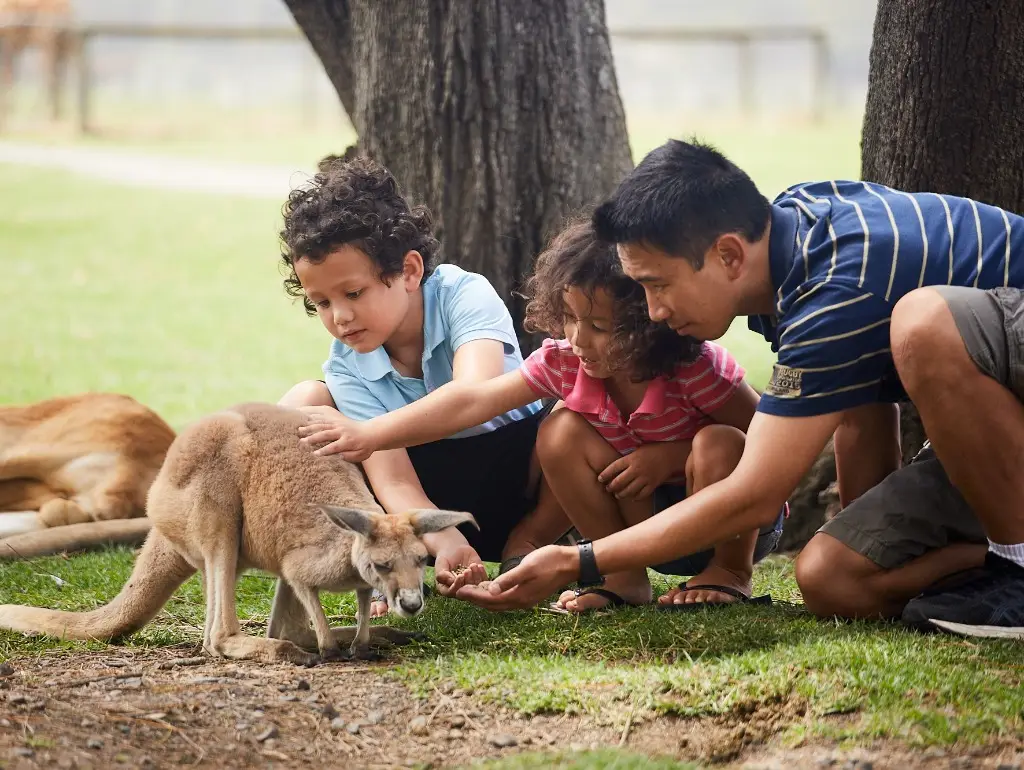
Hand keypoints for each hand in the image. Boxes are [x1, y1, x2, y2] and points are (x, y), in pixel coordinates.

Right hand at [296, 406, 376, 460]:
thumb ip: (350, 457)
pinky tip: (304, 415)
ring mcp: (337, 422)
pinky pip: (323, 414)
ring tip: (299, 430)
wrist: (370, 432)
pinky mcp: (335, 417)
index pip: (335, 446)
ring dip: (310, 426)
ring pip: (322, 423)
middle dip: (314, 437)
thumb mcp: (360, 455)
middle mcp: (342, 430)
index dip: (325, 450)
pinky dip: (313, 415)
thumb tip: (339, 457)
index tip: (314, 455)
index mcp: (348, 441)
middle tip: (302, 442)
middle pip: (326, 433)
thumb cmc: (364, 447)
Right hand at [432, 543, 486, 596]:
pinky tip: (479, 566)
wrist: (455, 549)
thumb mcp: (441, 564)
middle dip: (467, 581)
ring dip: (475, 577)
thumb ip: (442, 574)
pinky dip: (482, 574)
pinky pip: (483, 581)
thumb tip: (450, 582)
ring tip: (472, 565)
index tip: (460, 576)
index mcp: (446, 588)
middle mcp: (458, 589)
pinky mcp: (478, 580)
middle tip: (467, 570)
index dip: (456, 586)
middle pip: (465, 591)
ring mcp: (469, 585)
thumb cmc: (445, 557)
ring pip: (475, 587)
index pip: (451, 592)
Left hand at [455, 545, 577, 610]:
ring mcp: (526, 599)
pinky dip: (495, 595)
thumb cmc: (550, 562)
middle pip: (492, 605)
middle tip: (459, 592)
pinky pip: (507, 599)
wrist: (571, 563)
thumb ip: (509, 579)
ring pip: (499, 603)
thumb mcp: (528, 567)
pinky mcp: (529, 594)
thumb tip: (490, 590)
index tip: (458, 592)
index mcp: (519, 596)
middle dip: (475, 599)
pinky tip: (491, 588)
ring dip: (485, 598)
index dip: (473, 596)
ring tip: (471, 591)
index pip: (490, 600)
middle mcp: (521, 601)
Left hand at [597, 444, 680, 500]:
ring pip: (629, 491)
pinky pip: (641, 495)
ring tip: (618, 494)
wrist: (670, 454)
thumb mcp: (637, 450)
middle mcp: (636, 469)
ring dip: (621, 494)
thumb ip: (627, 459)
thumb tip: (615, 467)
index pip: (613, 468)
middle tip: (608, 489)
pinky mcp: (653, 484)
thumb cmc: (653, 450)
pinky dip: (635, 498)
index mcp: (631, 458)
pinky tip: (632, 498)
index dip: (605, 474)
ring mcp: (645, 478)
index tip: (600, 479)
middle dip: (611, 487)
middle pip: (619, 482)